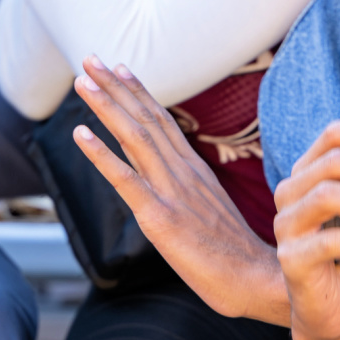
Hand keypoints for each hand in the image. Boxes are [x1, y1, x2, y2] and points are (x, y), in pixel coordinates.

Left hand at [70, 56, 288, 322]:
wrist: (260, 281)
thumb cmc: (235, 255)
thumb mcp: (211, 212)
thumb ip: (191, 193)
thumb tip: (176, 188)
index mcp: (194, 171)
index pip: (163, 122)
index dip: (138, 92)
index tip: (119, 67)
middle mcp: (183, 172)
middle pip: (146, 118)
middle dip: (115, 87)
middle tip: (89, 58)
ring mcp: (172, 192)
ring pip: (134, 137)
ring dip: (106, 106)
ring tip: (82, 81)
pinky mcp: (161, 217)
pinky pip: (125, 179)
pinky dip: (101, 153)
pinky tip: (79, 134)